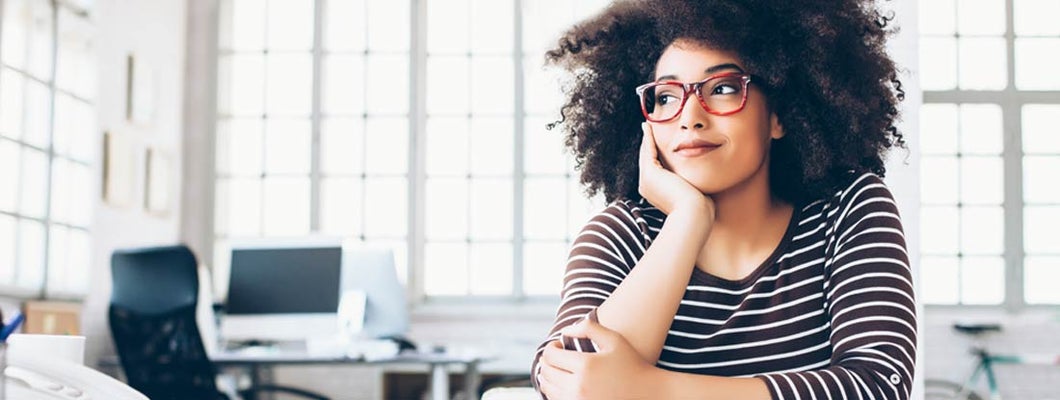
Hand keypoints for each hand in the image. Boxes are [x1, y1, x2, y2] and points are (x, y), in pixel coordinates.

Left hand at [537, 317, 661, 399]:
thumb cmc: (631, 363)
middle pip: (546, 372)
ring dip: (549, 377)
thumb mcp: (614, 340)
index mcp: (586, 365)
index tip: (558, 346)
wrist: (647, 394)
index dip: (551, 348)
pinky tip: (566, 383)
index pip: (550, 355)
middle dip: (547, 362)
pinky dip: (556, 391)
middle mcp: (579, 386)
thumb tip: (564, 330)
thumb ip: (589, 328)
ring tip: (559, 369)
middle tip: (557, 357)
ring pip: (548, 389)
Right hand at [638, 122, 715, 219]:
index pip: (655, 169)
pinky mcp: (650, 173)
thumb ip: (692, 185)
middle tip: (648, 128)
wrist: (694, 214)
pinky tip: (648, 127)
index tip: (658, 143)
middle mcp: (647, 187)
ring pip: (646, 155)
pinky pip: (648, 151)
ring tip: (648, 125)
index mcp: (656, 193)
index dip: (655, 155)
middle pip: (648, 160)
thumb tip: (700, 182)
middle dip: (648, 145)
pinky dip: (648, 138)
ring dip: (647, 139)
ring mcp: (646, 181)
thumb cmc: (699, 208)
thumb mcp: (693, 194)